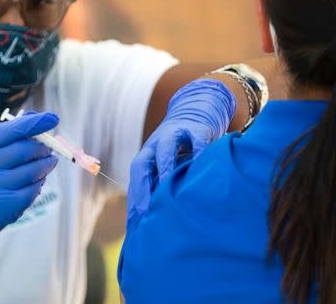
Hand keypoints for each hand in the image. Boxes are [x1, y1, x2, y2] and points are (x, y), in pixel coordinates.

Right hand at [0, 112, 59, 242]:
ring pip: (32, 172)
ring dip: (46, 166)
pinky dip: (39, 184)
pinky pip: (32, 191)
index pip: (11, 130)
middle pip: (24, 151)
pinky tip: (38, 182)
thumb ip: (10, 135)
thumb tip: (34, 116)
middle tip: (49, 149)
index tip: (53, 118)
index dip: (35, 124)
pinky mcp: (3, 205)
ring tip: (49, 163)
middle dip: (43, 148)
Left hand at [127, 79, 235, 226]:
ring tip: (168, 190)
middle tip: (146, 211)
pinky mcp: (197, 130)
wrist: (197, 112)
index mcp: (147, 155)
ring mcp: (176, 134)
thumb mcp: (170, 164)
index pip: (135, 176)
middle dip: (143, 186)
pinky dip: (198, 153)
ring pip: (166, 149)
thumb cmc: (182, 149)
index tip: (136, 221)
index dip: (135, 196)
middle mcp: (156, 144)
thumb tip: (154, 220)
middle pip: (143, 163)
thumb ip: (163, 185)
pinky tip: (200, 168)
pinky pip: (197, 142)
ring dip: (165, 167)